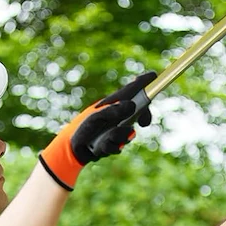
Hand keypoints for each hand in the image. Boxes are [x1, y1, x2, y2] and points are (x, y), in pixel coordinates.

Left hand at [39, 72, 155, 189]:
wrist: (71, 150)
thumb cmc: (81, 128)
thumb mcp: (96, 118)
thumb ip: (113, 111)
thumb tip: (132, 105)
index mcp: (111, 104)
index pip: (130, 91)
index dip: (143, 83)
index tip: (154, 76)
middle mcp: (116, 115)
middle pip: (138, 110)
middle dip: (143, 115)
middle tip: (145, 123)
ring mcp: (116, 129)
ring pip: (129, 132)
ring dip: (118, 138)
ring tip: (104, 141)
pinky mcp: (113, 142)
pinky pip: (119, 145)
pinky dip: (111, 147)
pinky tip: (101, 147)